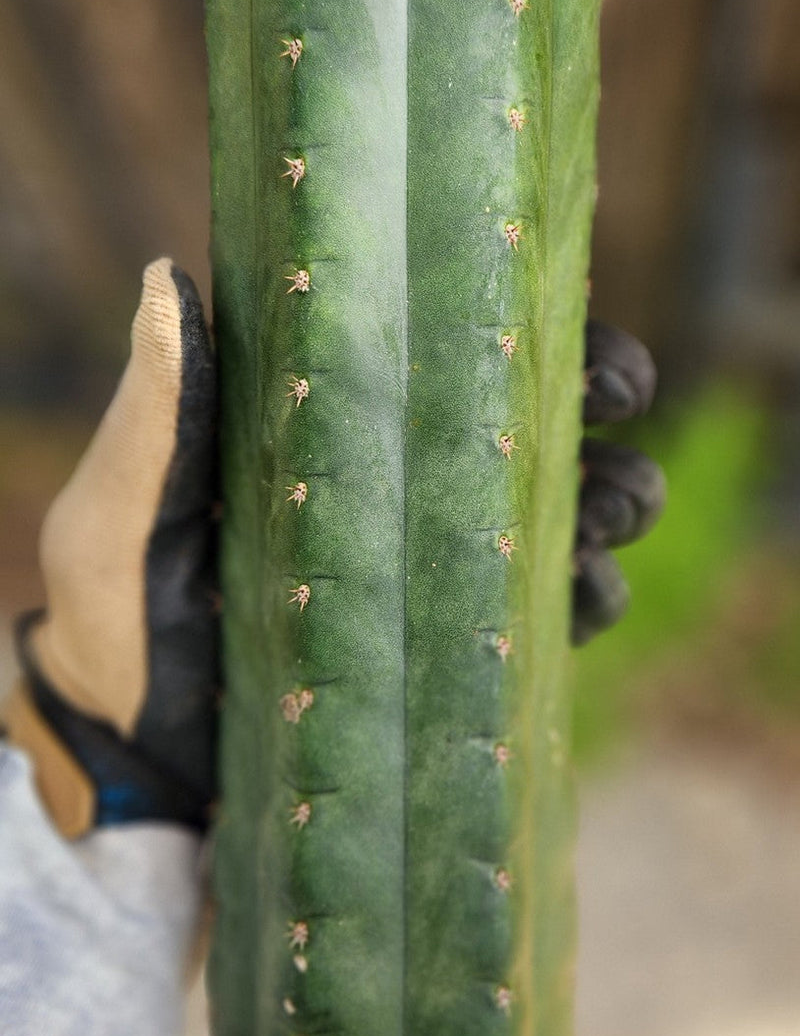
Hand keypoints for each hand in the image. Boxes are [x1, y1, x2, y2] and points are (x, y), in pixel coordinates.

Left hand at [2, 264, 663, 838]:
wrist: (137, 759)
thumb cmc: (116, 614)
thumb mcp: (125, 510)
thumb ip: (160, 413)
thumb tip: (166, 276)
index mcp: (340, 418)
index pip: (448, 345)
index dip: (529, 325)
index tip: (564, 323)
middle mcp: (406, 480)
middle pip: (536, 415)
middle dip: (597, 401)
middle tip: (608, 408)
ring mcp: (439, 566)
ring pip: (570, 507)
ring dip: (612, 495)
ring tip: (600, 511)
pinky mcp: (457, 648)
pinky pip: (553, 613)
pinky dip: (587, 595)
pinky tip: (579, 589)